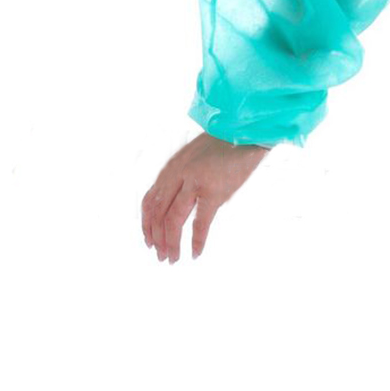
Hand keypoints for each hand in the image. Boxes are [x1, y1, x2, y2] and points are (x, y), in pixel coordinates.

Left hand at [141, 132, 269, 261]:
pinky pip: (200, 222)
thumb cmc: (221, 145)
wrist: (243, 132)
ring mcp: (194, 184)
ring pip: (173, 220)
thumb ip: (180, 177)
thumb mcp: (191, 157)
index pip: (149, 202)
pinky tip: (196, 253)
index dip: (146, 225)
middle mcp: (177, 177)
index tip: (149, 241)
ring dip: (171, 243)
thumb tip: (173, 200)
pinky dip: (197, 240)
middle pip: (158, 214)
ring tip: (173, 258)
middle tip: (161, 256)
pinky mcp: (214, 192)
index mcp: (170, 170)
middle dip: (157, 239)